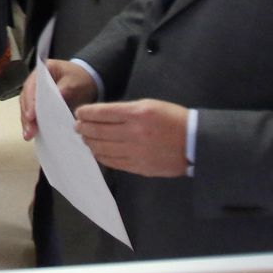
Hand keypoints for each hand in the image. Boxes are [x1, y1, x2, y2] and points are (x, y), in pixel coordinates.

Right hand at [19, 59, 99, 139]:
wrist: (87, 79)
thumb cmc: (80, 78)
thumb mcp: (75, 81)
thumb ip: (65, 89)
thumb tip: (58, 99)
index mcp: (42, 71)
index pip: (32, 86)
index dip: (31, 102)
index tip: (31, 116)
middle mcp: (35, 81)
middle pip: (26, 98)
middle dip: (27, 115)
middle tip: (29, 130)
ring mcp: (35, 93)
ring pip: (27, 107)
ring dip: (27, 122)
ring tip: (28, 135)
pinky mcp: (39, 103)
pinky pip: (33, 113)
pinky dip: (32, 123)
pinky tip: (31, 134)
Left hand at [75, 99, 191, 177]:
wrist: (194, 143)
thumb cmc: (172, 119)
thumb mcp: (150, 105)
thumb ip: (125, 111)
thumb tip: (101, 116)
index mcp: (138, 113)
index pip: (102, 113)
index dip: (86, 113)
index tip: (79, 112)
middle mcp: (135, 133)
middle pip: (98, 131)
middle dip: (83, 127)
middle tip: (78, 126)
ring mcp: (136, 152)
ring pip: (102, 148)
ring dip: (90, 142)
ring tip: (86, 138)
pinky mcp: (139, 167)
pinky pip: (113, 162)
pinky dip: (101, 156)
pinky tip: (98, 151)